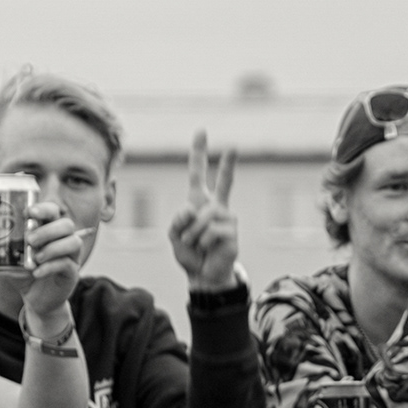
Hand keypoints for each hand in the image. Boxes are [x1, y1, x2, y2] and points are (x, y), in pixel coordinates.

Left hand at [0, 201, 84, 322]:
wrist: (35, 299)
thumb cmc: (23, 272)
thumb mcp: (6, 256)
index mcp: (48, 229)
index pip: (52, 211)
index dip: (43, 209)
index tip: (28, 212)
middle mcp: (63, 239)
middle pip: (66, 224)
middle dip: (48, 230)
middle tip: (30, 239)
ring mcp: (71, 256)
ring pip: (73, 242)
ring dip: (53, 247)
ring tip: (35, 257)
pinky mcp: (72, 273)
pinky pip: (67, 265)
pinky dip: (50, 267)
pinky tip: (36, 272)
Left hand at [167, 129, 239, 291]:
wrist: (203, 275)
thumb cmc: (190, 254)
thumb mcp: (174, 234)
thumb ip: (178, 219)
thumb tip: (195, 209)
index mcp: (199, 202)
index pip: (198, 173)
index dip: (199, 153)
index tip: (202, 132)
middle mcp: (215, 206)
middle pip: (224, 181)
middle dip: (228, 164)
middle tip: (234, 146)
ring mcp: (226, 218)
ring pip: (204, 215)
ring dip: (193, 232)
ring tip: (195, 244)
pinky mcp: (231, 231)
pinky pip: (210, 229)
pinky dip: (201, 240)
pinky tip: (206, 247)